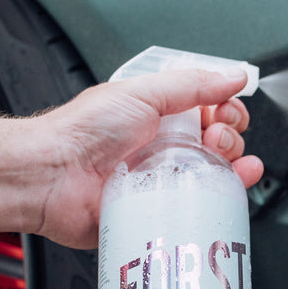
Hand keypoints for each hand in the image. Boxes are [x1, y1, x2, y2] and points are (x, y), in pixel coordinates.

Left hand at [30, 68, 263, 248]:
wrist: (53, 176)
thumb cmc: (82, 132)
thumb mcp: (142, 92)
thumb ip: (192, 83)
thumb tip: (233, 76)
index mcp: (161, 116)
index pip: (211, 111)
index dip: (226, 110)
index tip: (224, 112)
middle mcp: (166, 148)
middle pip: (221, 144)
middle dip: (230, 137)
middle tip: (214, 136)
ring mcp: (165, 181)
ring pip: (218, 176)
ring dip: (234, 164)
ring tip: (219, 159)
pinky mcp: (161, 212)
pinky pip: (201, 209)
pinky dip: (224, 199)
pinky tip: (232, 186)